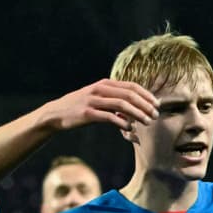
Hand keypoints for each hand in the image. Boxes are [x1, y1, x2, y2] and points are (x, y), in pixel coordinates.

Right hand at [41, 79, 157, 131]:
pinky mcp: (87, 113)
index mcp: (104, 84)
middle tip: (156, 115)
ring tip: (148, 122)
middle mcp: (100, 89)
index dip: (146, 95)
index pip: (131, 86)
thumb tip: (133, 110)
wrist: (56, 113)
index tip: (157, 104)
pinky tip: (130, 128)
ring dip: (138, 113)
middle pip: (129, 94)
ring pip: (122, 104)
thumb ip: (114, 101)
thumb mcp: (97, 99)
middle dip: (146, 104)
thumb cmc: (80, 107)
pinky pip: (109, 117)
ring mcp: (93, 100)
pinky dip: (122, 122)